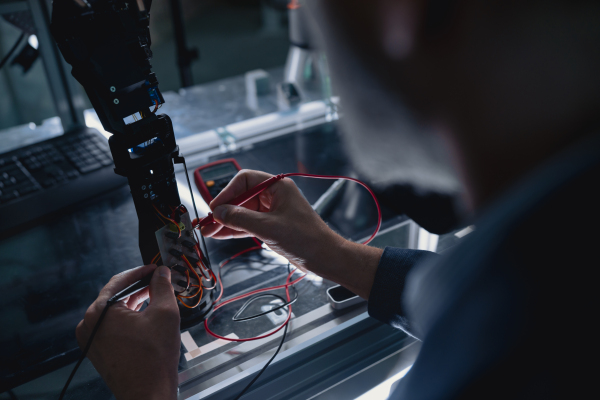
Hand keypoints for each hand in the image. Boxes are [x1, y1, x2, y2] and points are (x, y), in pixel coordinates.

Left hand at [76, 265, 179, 399]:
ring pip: (114, 310)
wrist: (147, 393)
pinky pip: (111, 325)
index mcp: (100, 311)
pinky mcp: (96, 349)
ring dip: (134, 302)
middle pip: (116, 295)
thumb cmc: (153, 359)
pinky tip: (145, 318)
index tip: (155, 268)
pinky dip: (128, 318)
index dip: (141, 271)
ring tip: (155, 299)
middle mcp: (88, 323)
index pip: (120, 280)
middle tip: (159, 282)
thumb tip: (161, 272)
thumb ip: (162, 286)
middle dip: (139, 287)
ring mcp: (90, 338)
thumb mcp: (165, 313)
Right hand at [200, 170, 341, 272]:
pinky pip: (248, 224)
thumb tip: (220, 212)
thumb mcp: (268, 227)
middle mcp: (275, 196)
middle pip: (242, 196)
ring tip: (208, 231)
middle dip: (224, 210)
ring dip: (226, 222)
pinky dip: (235, 229)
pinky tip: (221, 234)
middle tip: (207, 222)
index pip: (245, 180)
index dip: (228, 193)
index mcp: (278, 186)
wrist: (324, 257)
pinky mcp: (272, 226)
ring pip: (243, 212)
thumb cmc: (307, 239)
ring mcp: (273, 211)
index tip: (215, 207)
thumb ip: (241, 218)